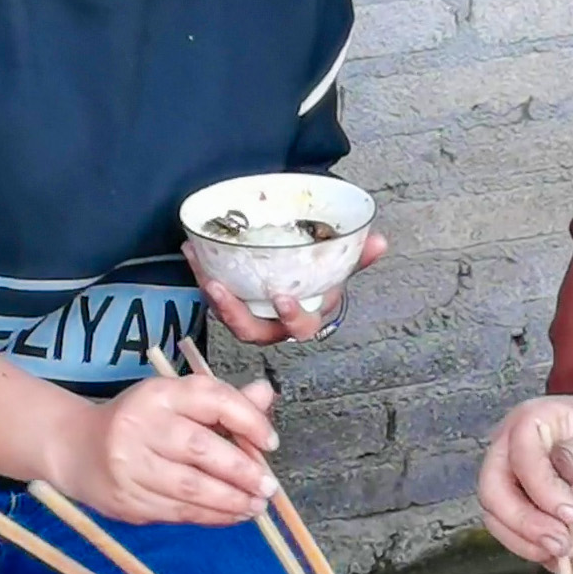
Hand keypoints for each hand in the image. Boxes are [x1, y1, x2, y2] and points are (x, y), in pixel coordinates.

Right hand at [50, 373, 281, 526]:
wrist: (77, 448)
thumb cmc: (140, 421)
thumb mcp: (177, 401)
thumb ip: (223, 401)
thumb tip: (266, 395)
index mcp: (159, 394)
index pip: (212, 399)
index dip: (248, 420)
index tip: (270, 442)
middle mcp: (141, 425)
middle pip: (201, 449)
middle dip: (242, 471)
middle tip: (269, 486)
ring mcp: (130, 465)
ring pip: (191, 487)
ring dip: (231, 501)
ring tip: (256, 505)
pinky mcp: (127, 499)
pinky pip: (178, 512)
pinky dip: (211, 516)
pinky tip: (232, 515)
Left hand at [191, 233, 388, 343]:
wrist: (296, 266)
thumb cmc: (315, 271)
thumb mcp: (336, 264)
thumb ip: (356, 255)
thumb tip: (379, 241)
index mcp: (303, 317)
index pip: (300, 328)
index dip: (292, 318)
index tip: (283, 298)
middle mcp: (273, 323)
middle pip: (253, 332)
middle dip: (234, 313)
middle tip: (220, 288)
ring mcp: (249, 313)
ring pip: (228, 316)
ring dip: (214, 295)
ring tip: (202, 270)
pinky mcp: (229, 300)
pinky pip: (213, 292)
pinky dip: (202, 271)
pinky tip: (192, 250)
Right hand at [478, 388, 572, 565]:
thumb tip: (563, 467)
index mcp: (529, 422)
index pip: (522, 460)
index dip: (544, 492)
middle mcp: (505, 445)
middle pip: (493, 491)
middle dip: (525, 524)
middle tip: (561, 545)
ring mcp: (502, 472)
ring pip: (494, 514)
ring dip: (525, 540)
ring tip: (562, 552)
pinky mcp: (509, 497)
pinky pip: (506, 527)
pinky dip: (528, 546)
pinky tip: (555, 558)